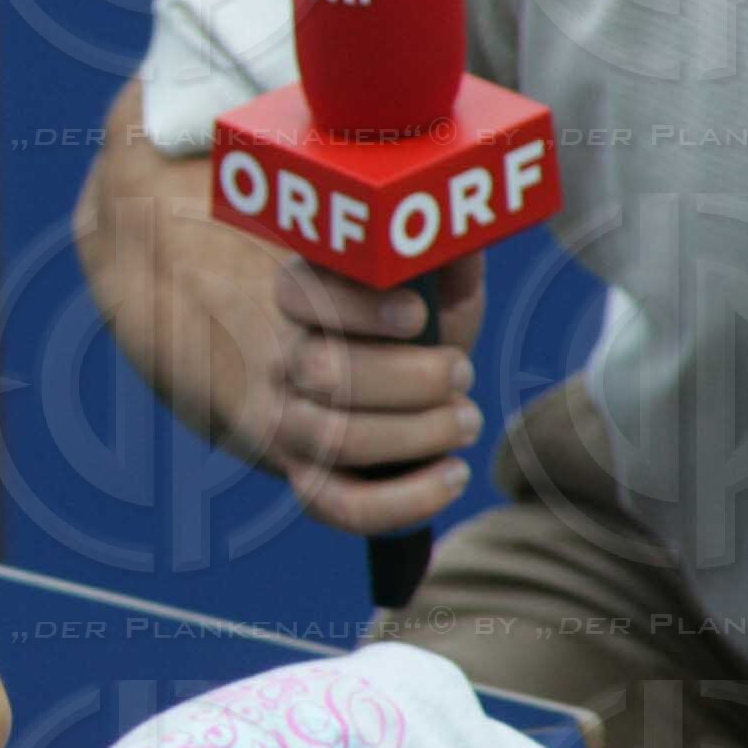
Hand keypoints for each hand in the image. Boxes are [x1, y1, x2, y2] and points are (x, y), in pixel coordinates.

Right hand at [243, 252, 485, 533]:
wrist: (323, 384)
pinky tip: (452, 476)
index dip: (356, 308)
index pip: (299, 294)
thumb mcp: (411, 285)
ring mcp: (289, 425)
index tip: (415, 315)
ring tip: (466, 419)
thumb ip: (439, 263)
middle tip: (460, 373)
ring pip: (333, 438)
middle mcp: (282, 362)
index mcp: (297, 299)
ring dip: (416, 433)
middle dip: (408, 376)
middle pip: (322, 371)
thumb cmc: (386, 326)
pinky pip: (339, 505)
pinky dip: (402, 501)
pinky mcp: (309, 478)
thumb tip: (466, 242)